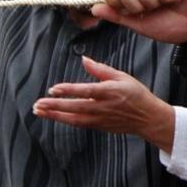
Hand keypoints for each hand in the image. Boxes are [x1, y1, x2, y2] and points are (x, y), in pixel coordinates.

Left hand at [34, 56, 171, 144]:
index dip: (69, 91)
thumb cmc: (137, 94)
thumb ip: (101, 69)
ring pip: (73, 118)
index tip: (53, 89)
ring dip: (55, 115)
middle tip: (37, 104)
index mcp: (110, 92)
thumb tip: (84, 59)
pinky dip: (64, 120)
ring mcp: (100, 119)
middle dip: (55, 106)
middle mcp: (104, 107)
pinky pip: (78, 123)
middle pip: (75, 107)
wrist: (149, 119)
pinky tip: (53, 116)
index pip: (86, 91)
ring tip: (38, 111)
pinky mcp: (99, 126)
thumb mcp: (122, 77)